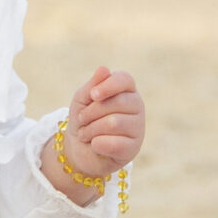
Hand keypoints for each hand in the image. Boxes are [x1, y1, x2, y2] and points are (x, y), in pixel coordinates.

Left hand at [59, 64, 145, 179]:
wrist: (78, 148)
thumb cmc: (84, 119)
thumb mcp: (82, 99)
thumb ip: (93, 84)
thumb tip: (104, 69)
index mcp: (126, 89)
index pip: (125, 79)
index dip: (108, 85)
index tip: (93, 94)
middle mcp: (136, 106)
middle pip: (116, 103)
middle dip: (91, 112)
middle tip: (82, 120)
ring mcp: (138, 127)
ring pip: (114, 123)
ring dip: (91, 130)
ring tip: (86, 134)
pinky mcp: (134, 148)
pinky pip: (115, 143)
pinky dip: (97, 144)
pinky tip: (96, 145)